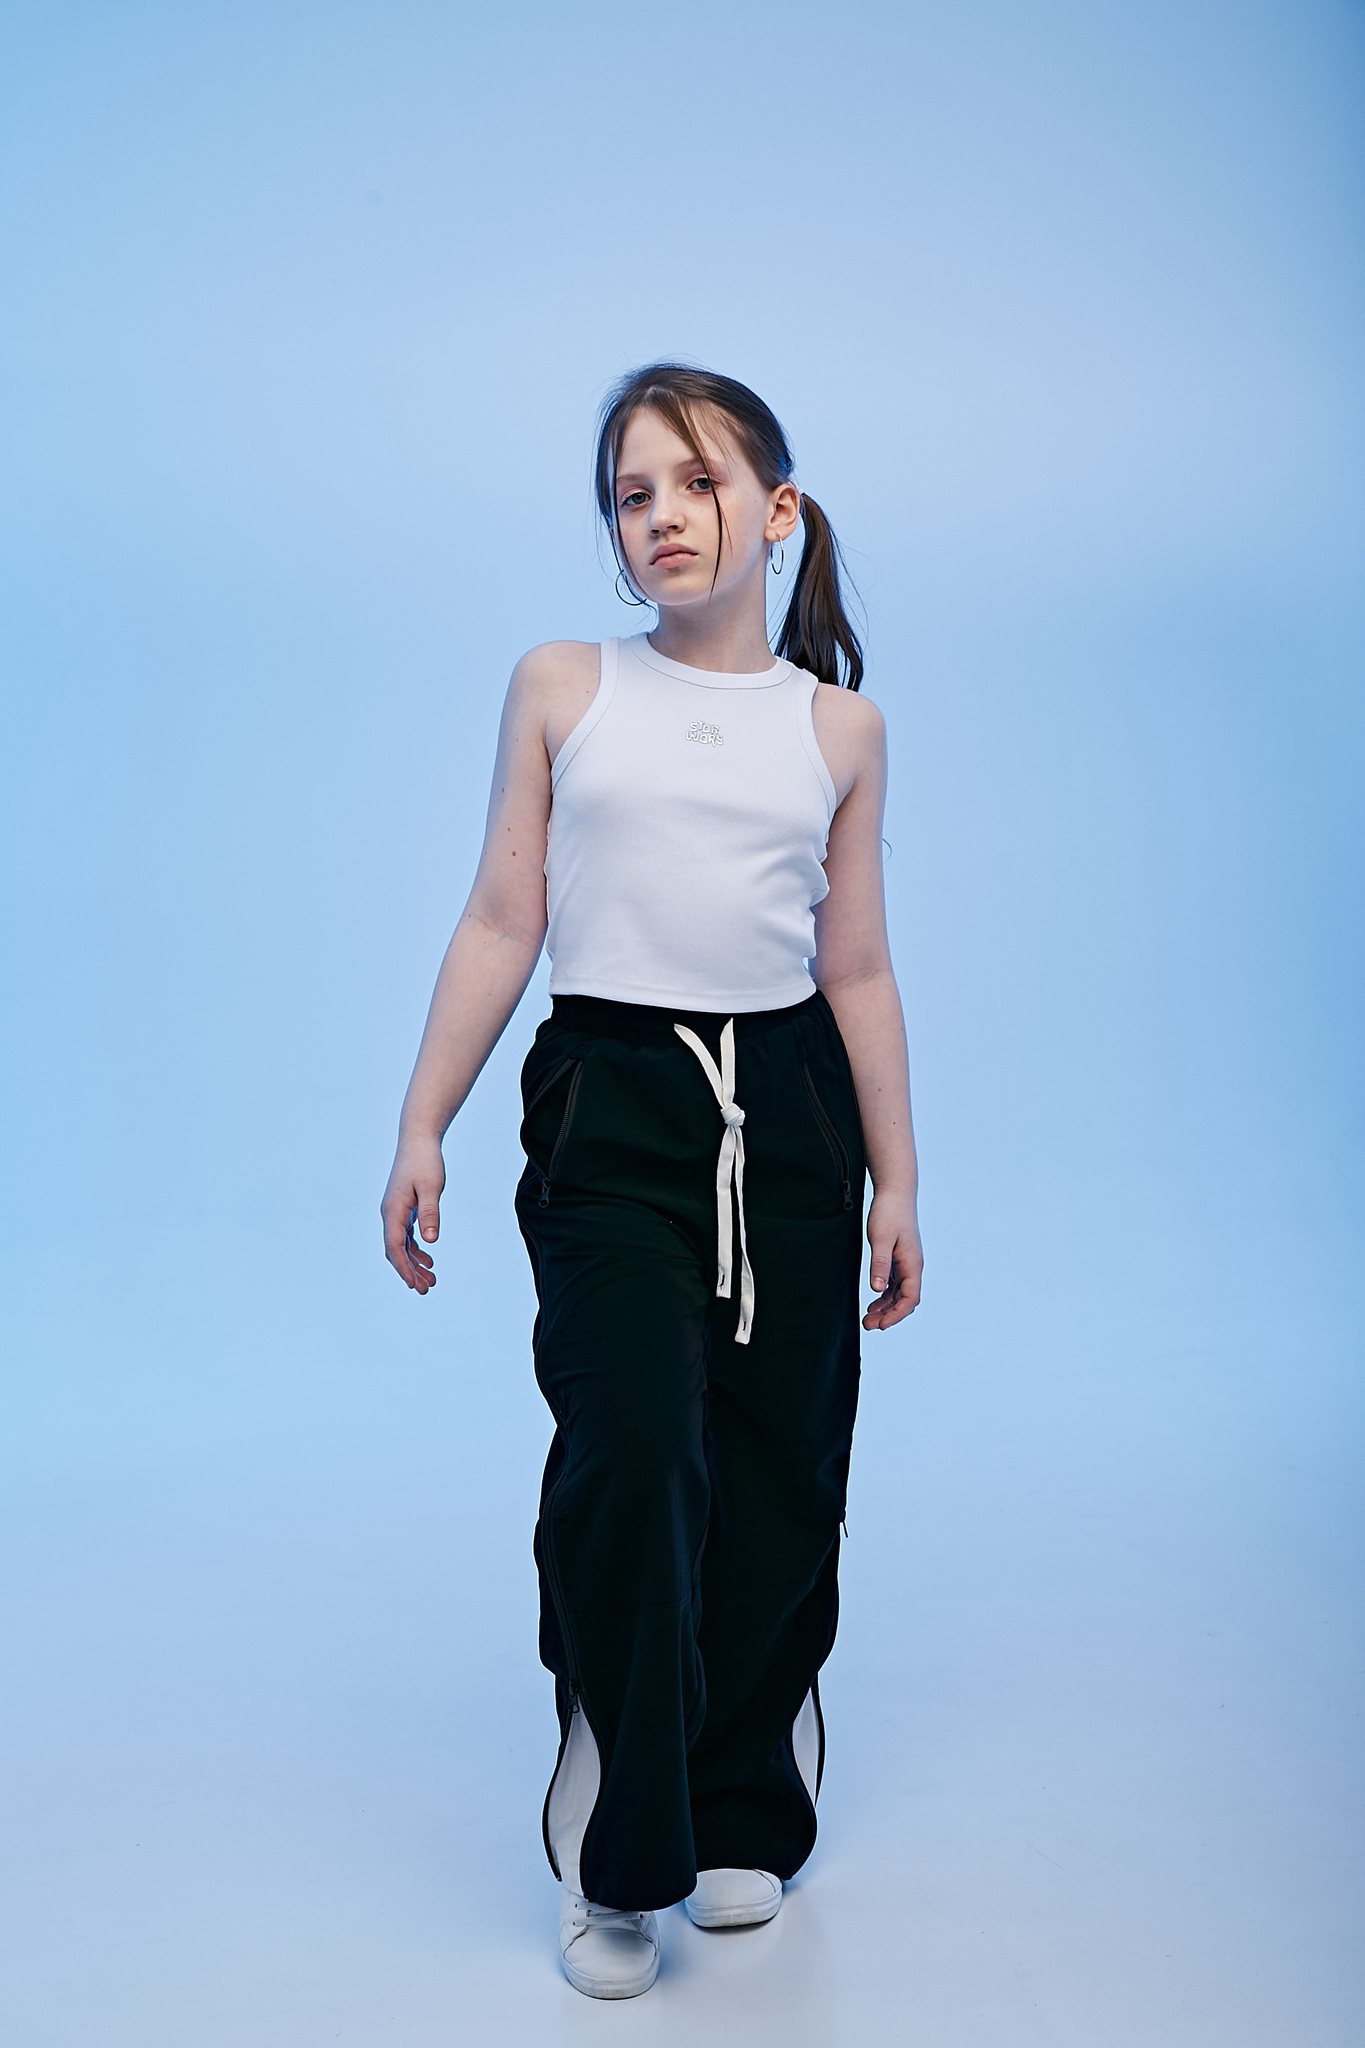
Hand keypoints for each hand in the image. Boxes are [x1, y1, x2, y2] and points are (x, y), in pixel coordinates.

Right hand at [381, 1133, 445, 1293]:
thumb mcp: (432, 1187)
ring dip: (413, 1263)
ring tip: (430, 1279)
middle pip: (395, 1250)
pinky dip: (415, 1249)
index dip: (403, 1268)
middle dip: (409, 1271)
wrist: (418, 1138)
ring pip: (400, 1244)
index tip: (414, 1285)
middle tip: (426, 1289)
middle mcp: (390, 1213)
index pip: (394, 1247)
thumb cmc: (425, 1161)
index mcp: (393, 1210)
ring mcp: (395, 1210)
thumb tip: (430, 1241)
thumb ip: (430, 1213)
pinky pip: (405, 1235)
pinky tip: (428, 1258)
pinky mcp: (403, 1207)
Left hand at [862, 1190, 922, 1331]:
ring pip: (899, 1294)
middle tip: (868, 1325)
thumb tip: (877, 1288)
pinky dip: (884, 1295)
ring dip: (886, 1308)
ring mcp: (906, 1263)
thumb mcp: (881, 1238)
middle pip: (905, 1300)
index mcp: (912, 1264)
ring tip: (868, 1319)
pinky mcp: (898, 1258)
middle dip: (889, 1316)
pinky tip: (873, 1301)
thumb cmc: (889, 1212)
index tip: (881, 1325)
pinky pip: (894, 1284)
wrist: (895, 1192)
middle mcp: (912, 1266)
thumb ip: (879, 1263)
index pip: (910, 1298)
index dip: (896, 1314)